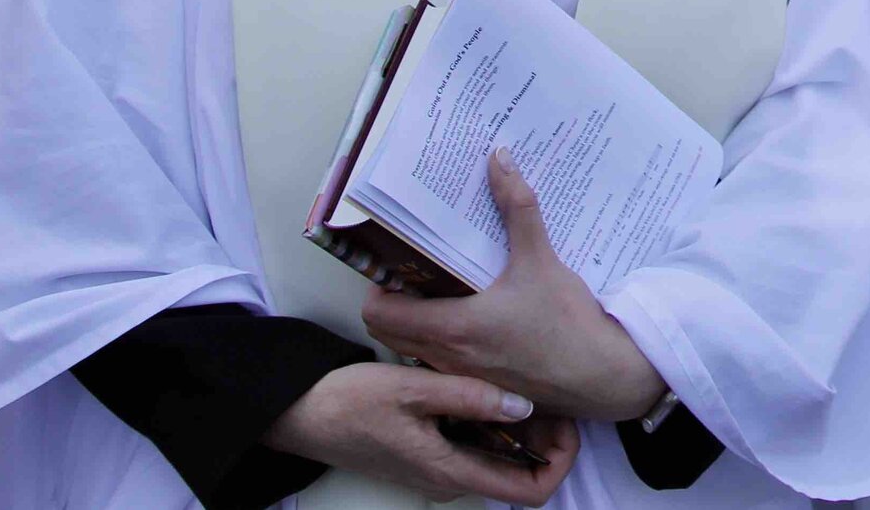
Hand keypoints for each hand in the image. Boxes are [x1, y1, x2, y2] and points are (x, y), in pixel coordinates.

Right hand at [262, 361, 577, 505]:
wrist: (303, 414)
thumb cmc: (351, 402)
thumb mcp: (413, 389)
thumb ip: (469, 396)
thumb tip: (523, 402)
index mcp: (452, 473)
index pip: (529, 492)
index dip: (559, 461)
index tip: (566, 420)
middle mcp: (450, 479)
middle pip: (518, 473)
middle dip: (544, 437)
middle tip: (551, 388)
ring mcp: (438, 468)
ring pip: (498, 457)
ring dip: (519, 426)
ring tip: (526, 377)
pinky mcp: (428, 451)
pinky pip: (475, 445)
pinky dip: (494, 421)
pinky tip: (491, 382)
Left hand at [364, 149, 668, 421]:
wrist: (602, 378)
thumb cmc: (567, 324)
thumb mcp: (540, 259)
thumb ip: (517, 208)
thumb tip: (500, 160)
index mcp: (452, 328)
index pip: (378, 312)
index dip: (379, 284)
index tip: (398, 261)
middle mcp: (447, 359)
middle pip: (388, 332)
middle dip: (393, 300)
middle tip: (418, 269)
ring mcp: (462, 379)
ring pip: (413, 349)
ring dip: (417, 321)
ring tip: (444, 286)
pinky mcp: (481, 388)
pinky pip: (441, 363)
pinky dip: (442, 340)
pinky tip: (475, 314)